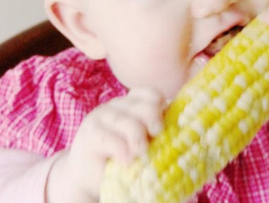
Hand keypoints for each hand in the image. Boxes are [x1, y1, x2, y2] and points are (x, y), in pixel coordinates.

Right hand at [46, 88, 165, 202]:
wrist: (89, 175)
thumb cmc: (121, 158)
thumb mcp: (141, 142)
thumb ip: (154, 131)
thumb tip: (179, 127)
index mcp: (131, 104)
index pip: (149, 94)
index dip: (160, 105)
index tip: (163, 124)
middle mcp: (116, 107)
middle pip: (142, 105)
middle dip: (153, 120)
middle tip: (156, 136)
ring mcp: (101, 118)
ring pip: (126, 121)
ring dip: (138, 139)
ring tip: (141, 154)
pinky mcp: (89, 134)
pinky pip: (110, 138)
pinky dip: (122, 150)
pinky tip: (126, 160)